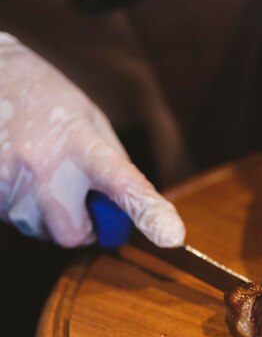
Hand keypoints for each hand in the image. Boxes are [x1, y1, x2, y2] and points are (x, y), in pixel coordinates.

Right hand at [0, 33, 184, 246]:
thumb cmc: (49, 101)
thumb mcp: (91, 122)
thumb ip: (113, 166)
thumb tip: (129, 212)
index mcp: (82, 142)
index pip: (123, 183)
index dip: (148, 211)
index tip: (171, 235)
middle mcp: (43, 163)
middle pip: (72, 234)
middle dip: (82, 226)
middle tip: (77, 198)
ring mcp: (9, 178)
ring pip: (40, 230)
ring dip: (48, 215)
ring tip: (38, 172)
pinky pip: (14, 220)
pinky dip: (23, 208)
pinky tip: (18, 175)